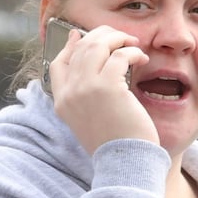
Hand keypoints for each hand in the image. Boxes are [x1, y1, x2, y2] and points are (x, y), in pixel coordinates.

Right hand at [49, 26, 155, 154]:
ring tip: (133, 44)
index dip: (69, 46)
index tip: (80, 35)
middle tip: (121, 38)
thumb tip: (95, 64)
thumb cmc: (115, 142)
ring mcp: (86, 88)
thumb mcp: (90, 119)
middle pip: (80, 48)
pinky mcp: (107, 86)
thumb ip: (87, 95)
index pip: (57, 64)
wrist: (125, 162)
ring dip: (118, 39)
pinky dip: (132, 52)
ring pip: (98, 45)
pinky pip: (119, 55)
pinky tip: (141, 58)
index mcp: (62, 103)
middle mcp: (70, 93)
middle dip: (102, 36)